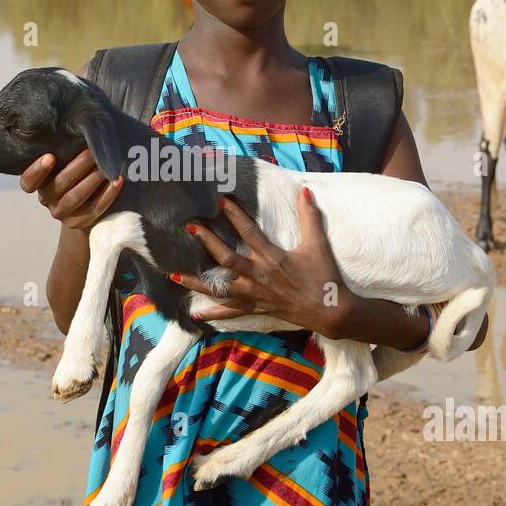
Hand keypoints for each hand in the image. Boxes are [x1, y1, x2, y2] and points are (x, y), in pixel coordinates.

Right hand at [20, 148, 123, 231]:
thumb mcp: (64, 161)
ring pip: (76, 197)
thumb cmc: (73, 168)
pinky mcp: (79, 222)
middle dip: (78, 166)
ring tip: (107, 165)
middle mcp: (47, 198)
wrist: (85, 200)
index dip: (38, 170)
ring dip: (93, 179)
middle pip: (60, 184)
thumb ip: (64, 151)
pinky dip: (108, 194)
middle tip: (93, 151)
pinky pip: (94, 208)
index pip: (29, 181)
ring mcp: (62, 213)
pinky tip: (118, 180)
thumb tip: (81, 126)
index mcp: (38, 183)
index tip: (50, 157)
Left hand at [170, 187, 354, 338]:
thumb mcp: (318, 244)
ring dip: (196, 281)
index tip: (219, 200)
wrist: (331, 311)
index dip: (234, 214)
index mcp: (273, 257)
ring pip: (220, 288)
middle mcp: (259, 276)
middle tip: (189, 227)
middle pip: (227, 258)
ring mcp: (255, 294)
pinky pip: (231, 312)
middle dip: (207, 241)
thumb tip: (304, 190)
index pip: (248, 232)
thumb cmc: (324, 276)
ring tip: (174, 274)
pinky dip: (214, 313)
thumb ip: (309, 217)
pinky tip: (196, 314)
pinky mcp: (257, 308)